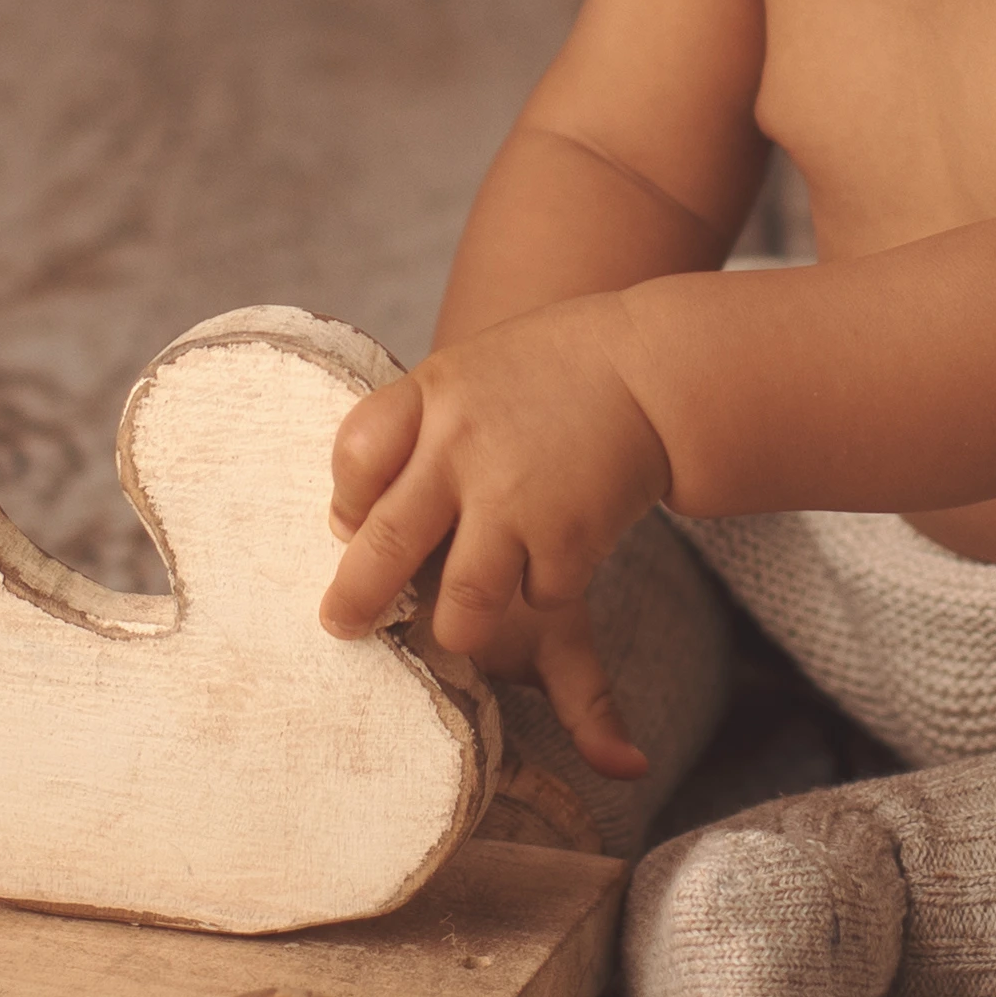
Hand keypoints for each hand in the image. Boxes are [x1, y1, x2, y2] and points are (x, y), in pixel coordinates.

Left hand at [322, 302, 669, 776]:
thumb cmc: (550, 373)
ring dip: (456, 626)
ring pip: (460, 604)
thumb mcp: (470, 374)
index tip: (351, 525)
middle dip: (356, 600)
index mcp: (434, 395)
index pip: (356, 456)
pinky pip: (538, 595)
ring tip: (457, 626)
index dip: (347, 501)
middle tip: (343, 624)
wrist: (652, 370)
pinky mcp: (569, 538)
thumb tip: (353, 522)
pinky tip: (556, 552)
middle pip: (386, 545)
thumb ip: (416, 433)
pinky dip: (544, 587)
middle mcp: (463, 448)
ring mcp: (516, 498)